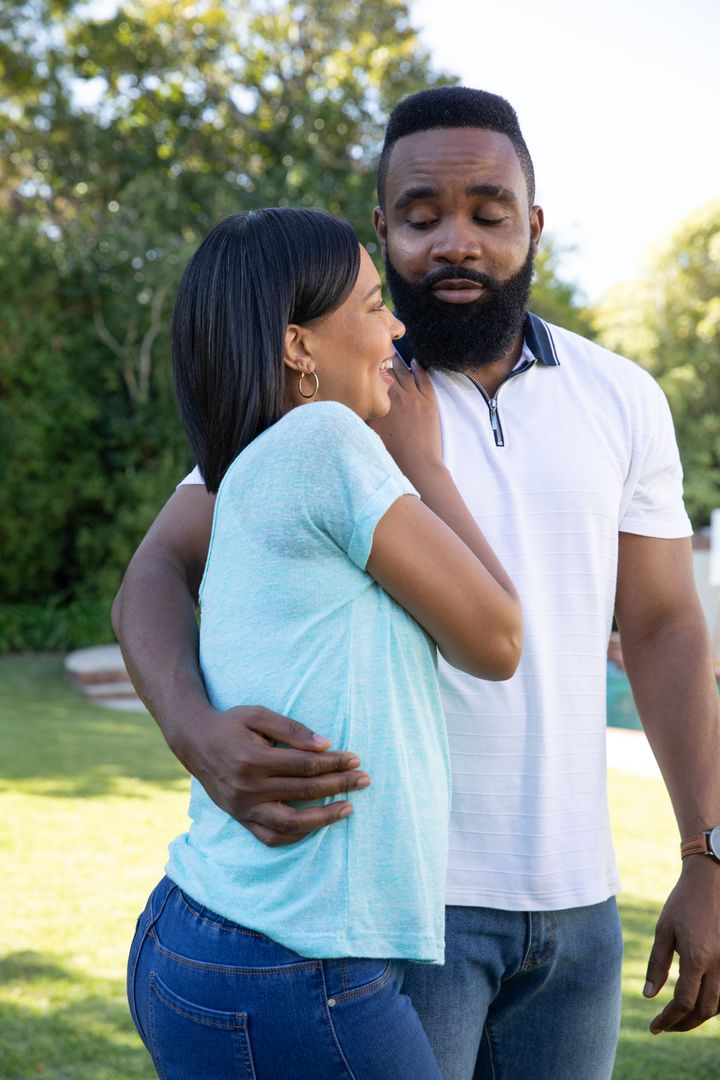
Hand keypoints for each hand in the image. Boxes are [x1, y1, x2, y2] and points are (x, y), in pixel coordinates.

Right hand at [176, 704, 369, 846]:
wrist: (194, 742)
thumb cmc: (230, 724)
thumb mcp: (258, 715)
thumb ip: (292, 729)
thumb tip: (326, 745)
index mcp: (253, 759)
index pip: (304, 765)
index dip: (333, 763)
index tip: (355, 759)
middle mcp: (248, 788)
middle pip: (304, 791)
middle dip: (339, 785)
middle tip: (364, 779)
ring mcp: (243, 808)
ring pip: (291, 822)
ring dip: (324, 817)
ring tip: (349, 808)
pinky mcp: (240, 819)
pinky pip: (272, 837)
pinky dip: (297, 834)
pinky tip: (318, 824)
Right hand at [369, 358, 442, 483]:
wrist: (418, 464)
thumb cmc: (393, 455)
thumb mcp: (370, 435)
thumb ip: (363, 418)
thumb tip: (354, 405)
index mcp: (378, 405)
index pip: (371, 380)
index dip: (368, 369)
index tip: (364, 361)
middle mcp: (395, 397)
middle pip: (387, 372)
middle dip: (382, 360)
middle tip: (379, 350)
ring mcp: (414, 397)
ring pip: (405, 372)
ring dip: (399, 361)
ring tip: (394, 352)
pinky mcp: (429, 401)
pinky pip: (423, 379)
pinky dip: (419, 369)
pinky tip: (415, 362)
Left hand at [644, 855, 719, 1030]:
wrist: (710, 882)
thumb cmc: (682, 903)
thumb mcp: (663, 930)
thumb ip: (657, 964)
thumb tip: (649, 996)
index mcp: (697, 958)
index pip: (683, 1002)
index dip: (668, 1019)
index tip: (654, 1027)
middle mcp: (718, 965)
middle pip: (703, 1010)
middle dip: (683, 1024)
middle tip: (665, 1026)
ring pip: (718, 1006)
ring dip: (699, 1017)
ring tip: (678, 1019)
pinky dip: (713, 1005)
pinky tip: (697, 1004)